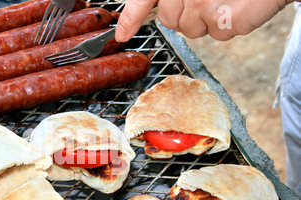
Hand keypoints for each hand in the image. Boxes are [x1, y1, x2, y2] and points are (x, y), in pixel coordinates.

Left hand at [115, 0, 293, 41]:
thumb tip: (149, 16)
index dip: (131, 17)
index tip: (122, 34)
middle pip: (170, 19)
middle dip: (185, 14)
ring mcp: (208, 5)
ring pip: (191, 30)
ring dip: (206, 20)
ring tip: (225, 0)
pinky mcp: (228, 19)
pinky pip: (217, 34)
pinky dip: (228, 25)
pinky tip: (239, 7)